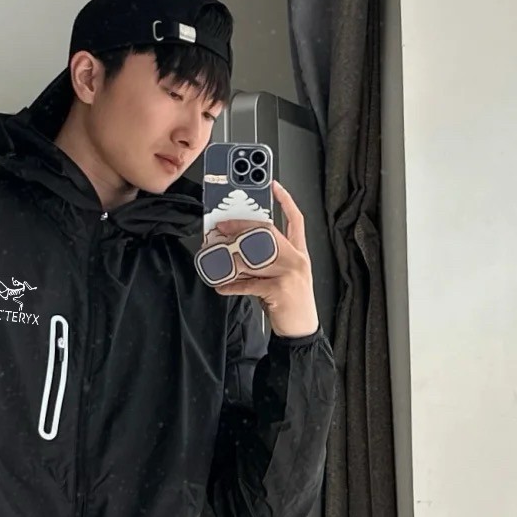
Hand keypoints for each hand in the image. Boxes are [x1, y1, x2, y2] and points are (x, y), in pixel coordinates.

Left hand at [207, 180, 319, 337]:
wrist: (302, 330)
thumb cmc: (291, 304)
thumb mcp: (284, 277)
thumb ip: (267, 262)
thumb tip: (239, 252)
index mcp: (299, 253)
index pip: (296, 220)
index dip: (285, 200)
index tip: (273, 185)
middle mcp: (297, 260)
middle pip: (268, 233)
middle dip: (242, 228)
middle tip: (223, 226)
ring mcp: (290, 274)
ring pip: (255, 257)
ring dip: (232, 257)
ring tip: (215, 256)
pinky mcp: (279, 290)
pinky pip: (249, 284)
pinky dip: (232, 285)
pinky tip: (220, 286)